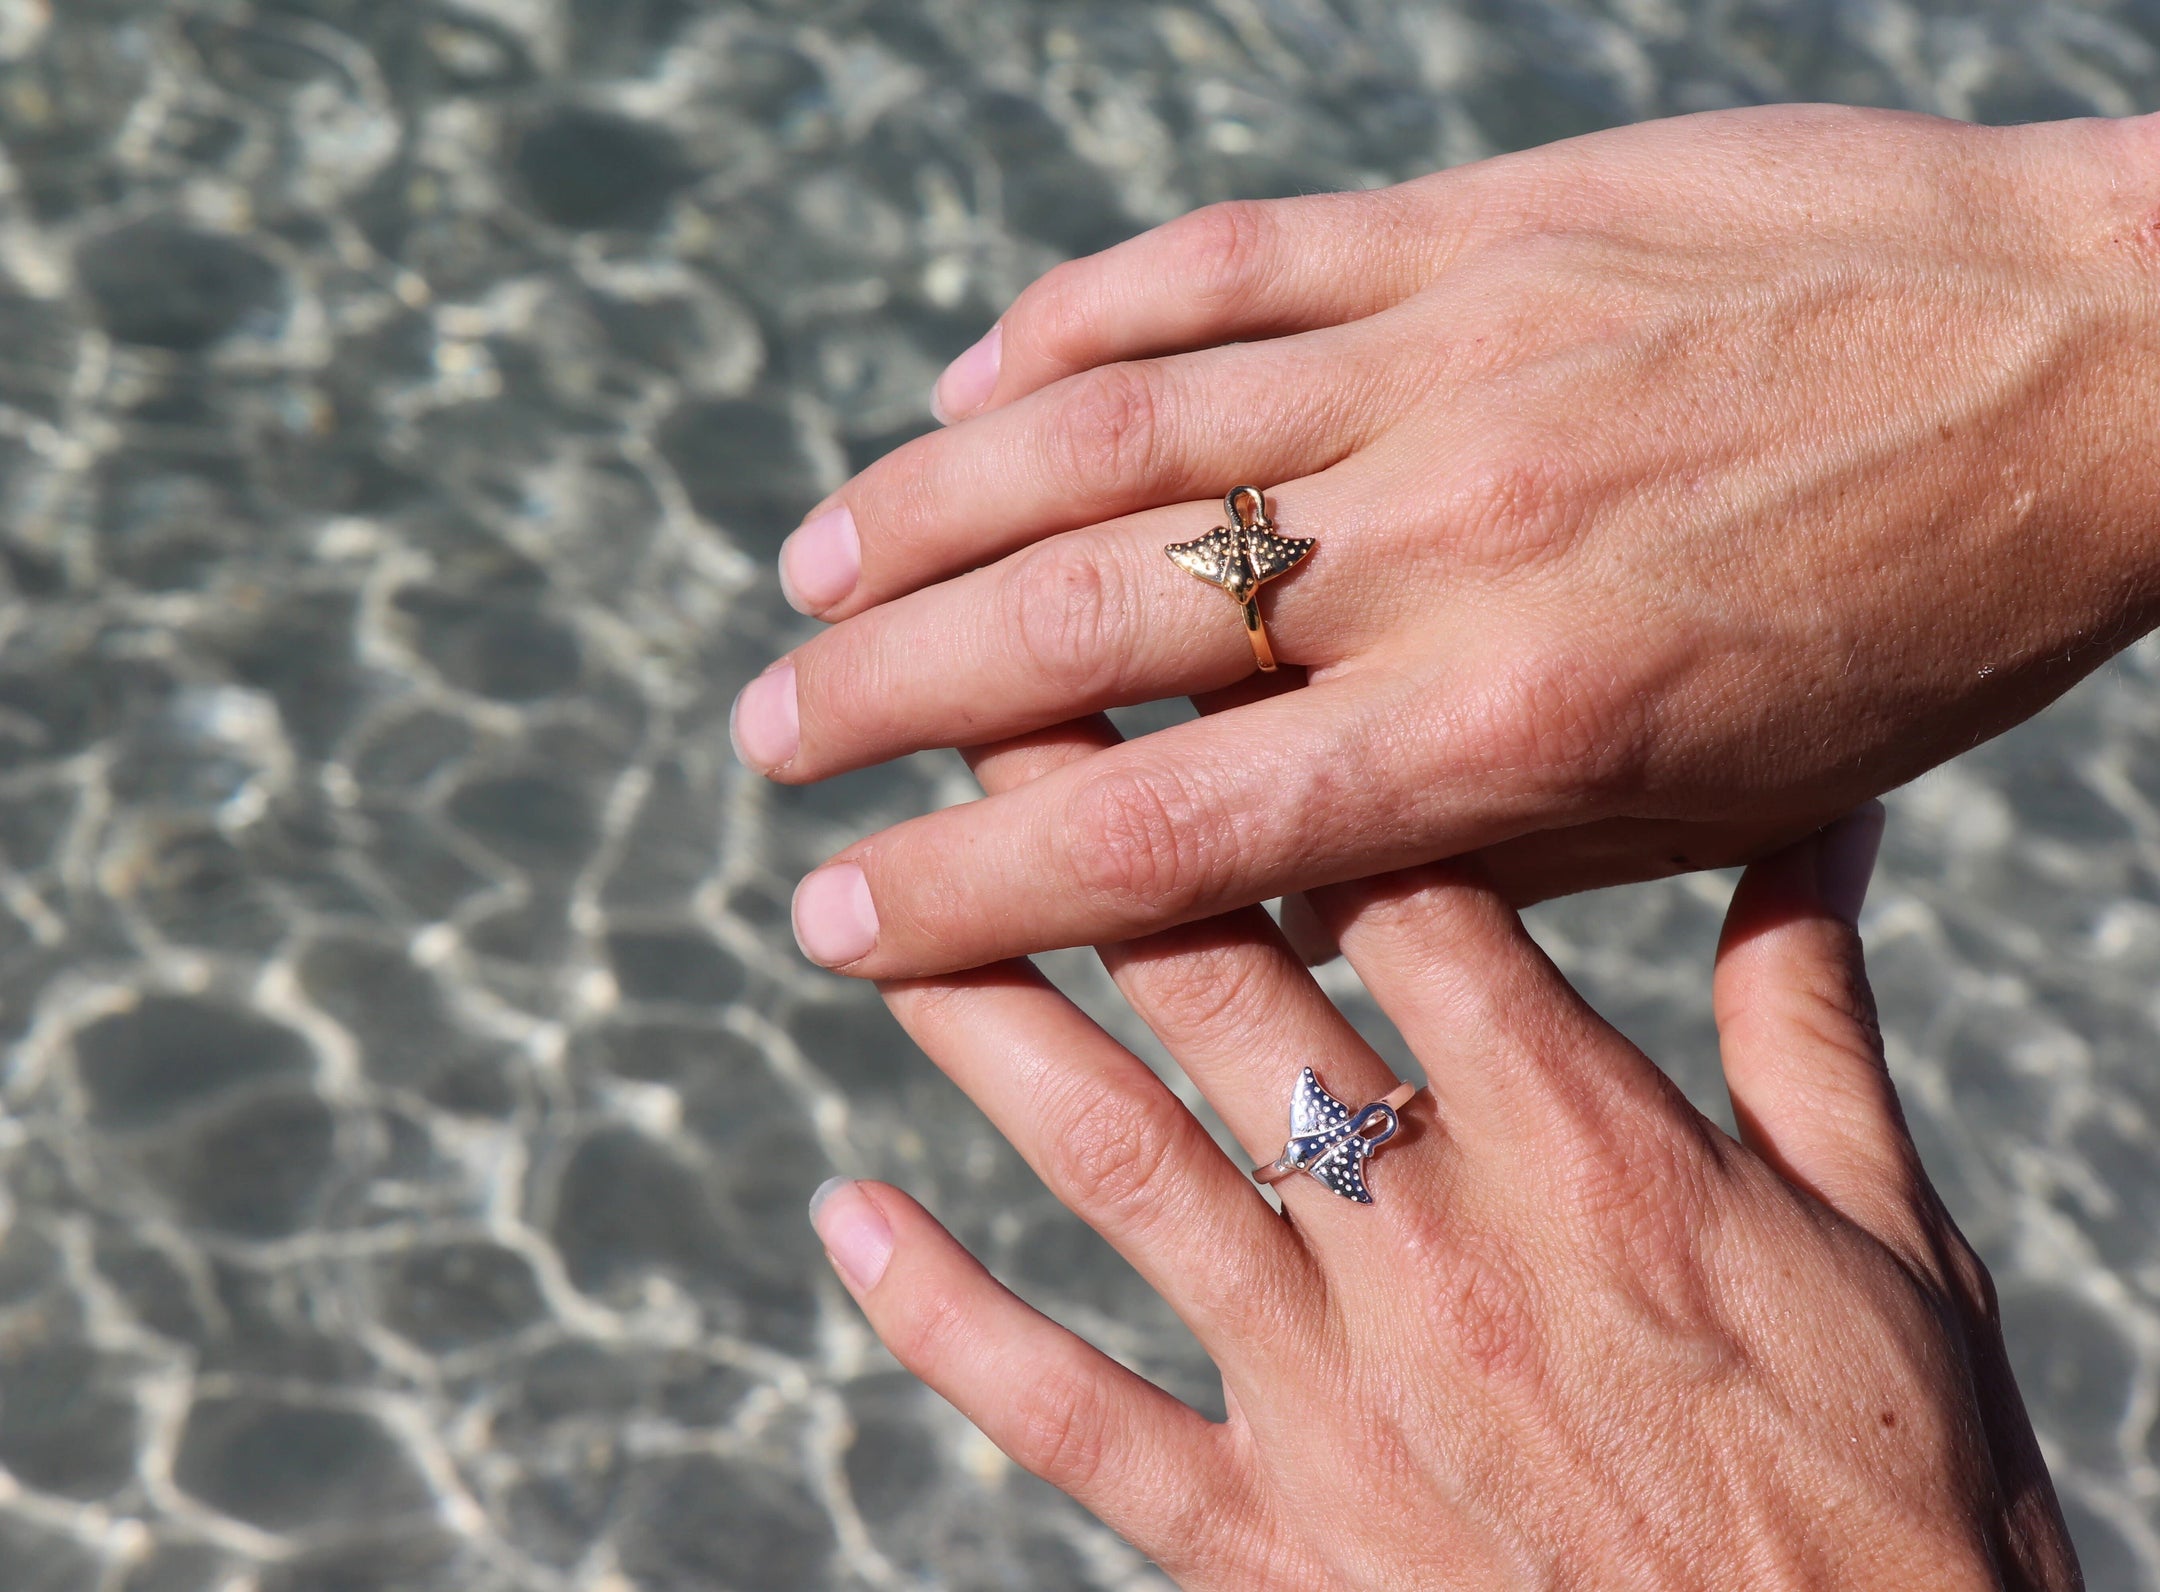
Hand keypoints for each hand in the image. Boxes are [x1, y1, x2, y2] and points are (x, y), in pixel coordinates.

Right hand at [734, 104, 2159, 974]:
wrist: (2102, 361)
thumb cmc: (1908, 629)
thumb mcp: (1694, 800)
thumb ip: (1453, 843)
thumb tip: (1245, 875)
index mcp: (1514, 720)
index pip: (1163, 828)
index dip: (966, 894)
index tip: (830, 925)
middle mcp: (1450, 536)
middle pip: (1085, 620)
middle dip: (887, 694)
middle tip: (764, 739)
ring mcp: (1450, 353)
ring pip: (1112, 428)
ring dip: (929, 504)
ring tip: (810, 569)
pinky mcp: (1473, 222)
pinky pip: (1219, 263)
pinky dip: (1068, 321)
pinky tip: (971, 380)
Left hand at [809, 752, 2075, 1585]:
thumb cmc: (1897, 1489)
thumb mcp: (1885, 1231)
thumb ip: (1808, 1010)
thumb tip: (1814, 820)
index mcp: (1587, 1141)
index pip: (1398, 884)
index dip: (1283, 749)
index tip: (1186, 646)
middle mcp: (1431, 1239)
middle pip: (1218, 980)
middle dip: (1083, 827)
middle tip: (967, 703)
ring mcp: (1329, 1392)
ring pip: (1116, 1159)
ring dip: (986, 1023)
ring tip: (880, 912)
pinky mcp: (1264, 1540)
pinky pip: (1071, 1413)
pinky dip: (946, 1317)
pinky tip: (846, 1215)